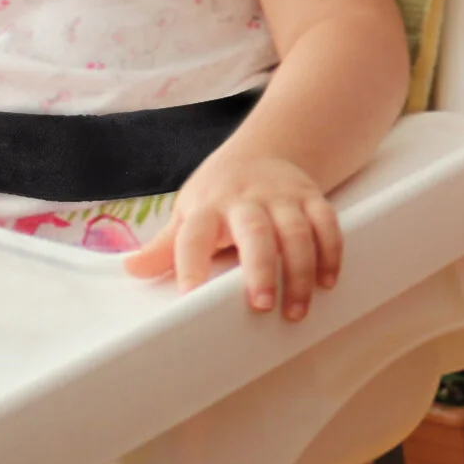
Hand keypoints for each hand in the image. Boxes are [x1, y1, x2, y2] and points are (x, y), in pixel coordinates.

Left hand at [123, 151, 340, 319]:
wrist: (263, 152)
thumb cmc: (219, 194)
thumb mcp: (189, 214)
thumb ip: (166, 247)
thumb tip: (131, 270)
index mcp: (207, 207)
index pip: (193, 233)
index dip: (188, 262)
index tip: (188, 294)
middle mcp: (245, 200)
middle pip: (254, 231)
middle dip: (260, 268)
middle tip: (260, 305)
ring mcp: (281, 197)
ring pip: (295, 231)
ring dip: (300, 271)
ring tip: (297, 311)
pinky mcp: (311, 198)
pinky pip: (326, 223)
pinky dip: (331, 252)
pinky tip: (328, 283)